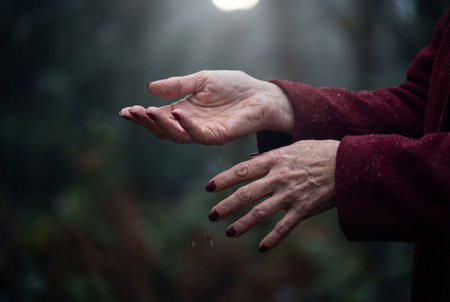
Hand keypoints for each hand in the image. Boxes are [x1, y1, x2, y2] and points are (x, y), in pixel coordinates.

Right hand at [119, 70, 293, 144]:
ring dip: (161, 125)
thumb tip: (149, 87)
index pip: (157, 117)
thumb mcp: (201, 80)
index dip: (140, 116)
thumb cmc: (233, 86)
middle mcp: (190, 125)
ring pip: (177, 136)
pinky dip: (186, 125)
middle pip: (162, 130)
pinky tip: (177, 113)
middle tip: (132, 112)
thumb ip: (177, 85)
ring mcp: (204, 132)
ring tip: (148, 111)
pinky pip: (198, 135)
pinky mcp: (218, 136)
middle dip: (146, 122)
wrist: (260, 94)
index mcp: (183, 111)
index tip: (124, 111)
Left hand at [206, 140, 338, 251]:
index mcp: (275, 160)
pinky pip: (285, 227)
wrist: (348, 164)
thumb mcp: (294, 146)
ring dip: (243, 224)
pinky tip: (262, 248)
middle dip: (227, 205)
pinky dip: (273, 238)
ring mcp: (291, 194)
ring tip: (229, 232)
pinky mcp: (304, 209)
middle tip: (213, 215)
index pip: (242, 170)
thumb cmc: (320, 152)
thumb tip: (252, 159)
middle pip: (247, 193)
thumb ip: (272, 155)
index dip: (224, 180)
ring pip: (261, 212)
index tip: (209, 188)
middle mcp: (279, 177)